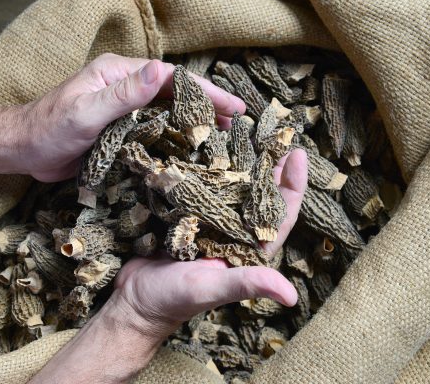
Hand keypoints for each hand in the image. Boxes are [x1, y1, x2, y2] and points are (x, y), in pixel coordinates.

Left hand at [15, 53, 245, 181]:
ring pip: (166, 110)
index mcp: (117, 74)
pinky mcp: (119, 128)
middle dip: (205, 103)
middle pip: (173, 91)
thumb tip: (157, 72)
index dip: (202, 90)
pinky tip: (190, 146)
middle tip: (236, 119)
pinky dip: (175, 134)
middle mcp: (123, 87)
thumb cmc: (48, 128)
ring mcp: (122, 108)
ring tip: (222, 133)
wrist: (23, 149)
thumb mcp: (85, 111)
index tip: (230, 105)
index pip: (169, 77)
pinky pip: (153, 127)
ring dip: (194, 119)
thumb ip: (122, 94)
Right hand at [112, 149, 307, 338]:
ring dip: (238, 160)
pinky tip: (205, 143)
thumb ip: (247, 283)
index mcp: (247, 250)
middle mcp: (233, 233)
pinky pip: (202, 187)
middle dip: (268, 164)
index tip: (296, 154)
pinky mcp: (187, 216)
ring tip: (243, 129)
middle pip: (258, 194)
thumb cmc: (173, 300)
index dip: (291, 186)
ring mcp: (210, 223)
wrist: (132, 299)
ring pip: (230, 186)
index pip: (280, 216)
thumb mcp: (210, 288)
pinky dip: (205, 167)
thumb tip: (292, 297)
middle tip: (273, 131)